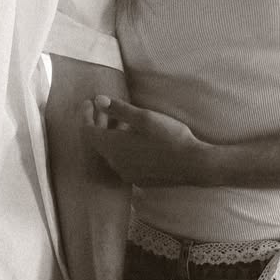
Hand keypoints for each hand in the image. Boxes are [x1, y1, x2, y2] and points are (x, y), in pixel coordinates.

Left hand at [81, 95, 208, 185]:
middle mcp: (115, 163)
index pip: (87, 131)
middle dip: (98, 123)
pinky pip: (122, 161)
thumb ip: (118, 109)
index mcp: (113, 147)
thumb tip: (97, 100)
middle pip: (98, 142)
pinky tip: (133, 138)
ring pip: (111, 152)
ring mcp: (126, 173)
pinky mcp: (138, 179)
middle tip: (101, 107)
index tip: (88, 102)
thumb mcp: (144, 117)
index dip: (86, 115)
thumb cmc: (169, 137)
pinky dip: (121, 147)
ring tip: (119, 119)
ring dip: (111, 135)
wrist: (193, 164)